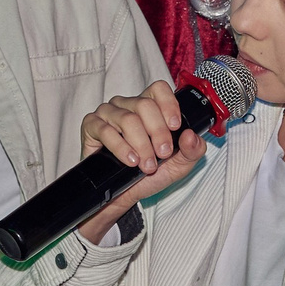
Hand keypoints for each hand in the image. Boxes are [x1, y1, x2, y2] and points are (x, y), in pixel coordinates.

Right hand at [75, 80, 208, 241]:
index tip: (175, 127)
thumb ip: (192, 150)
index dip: (168, 105)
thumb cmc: (149, 175)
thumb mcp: (179, 165)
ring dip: (141, 144)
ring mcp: (108, 114)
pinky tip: (130, 161)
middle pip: (144, 105)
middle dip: (158, 132)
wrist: (124, 195)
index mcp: (149, 107)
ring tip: (147, 165)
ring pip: (127, 119)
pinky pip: (105, 130)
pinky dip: (121, 147)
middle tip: (163, 154)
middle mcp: (127, 105)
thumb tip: (191, 136)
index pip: (158, 89)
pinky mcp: (91, 126)